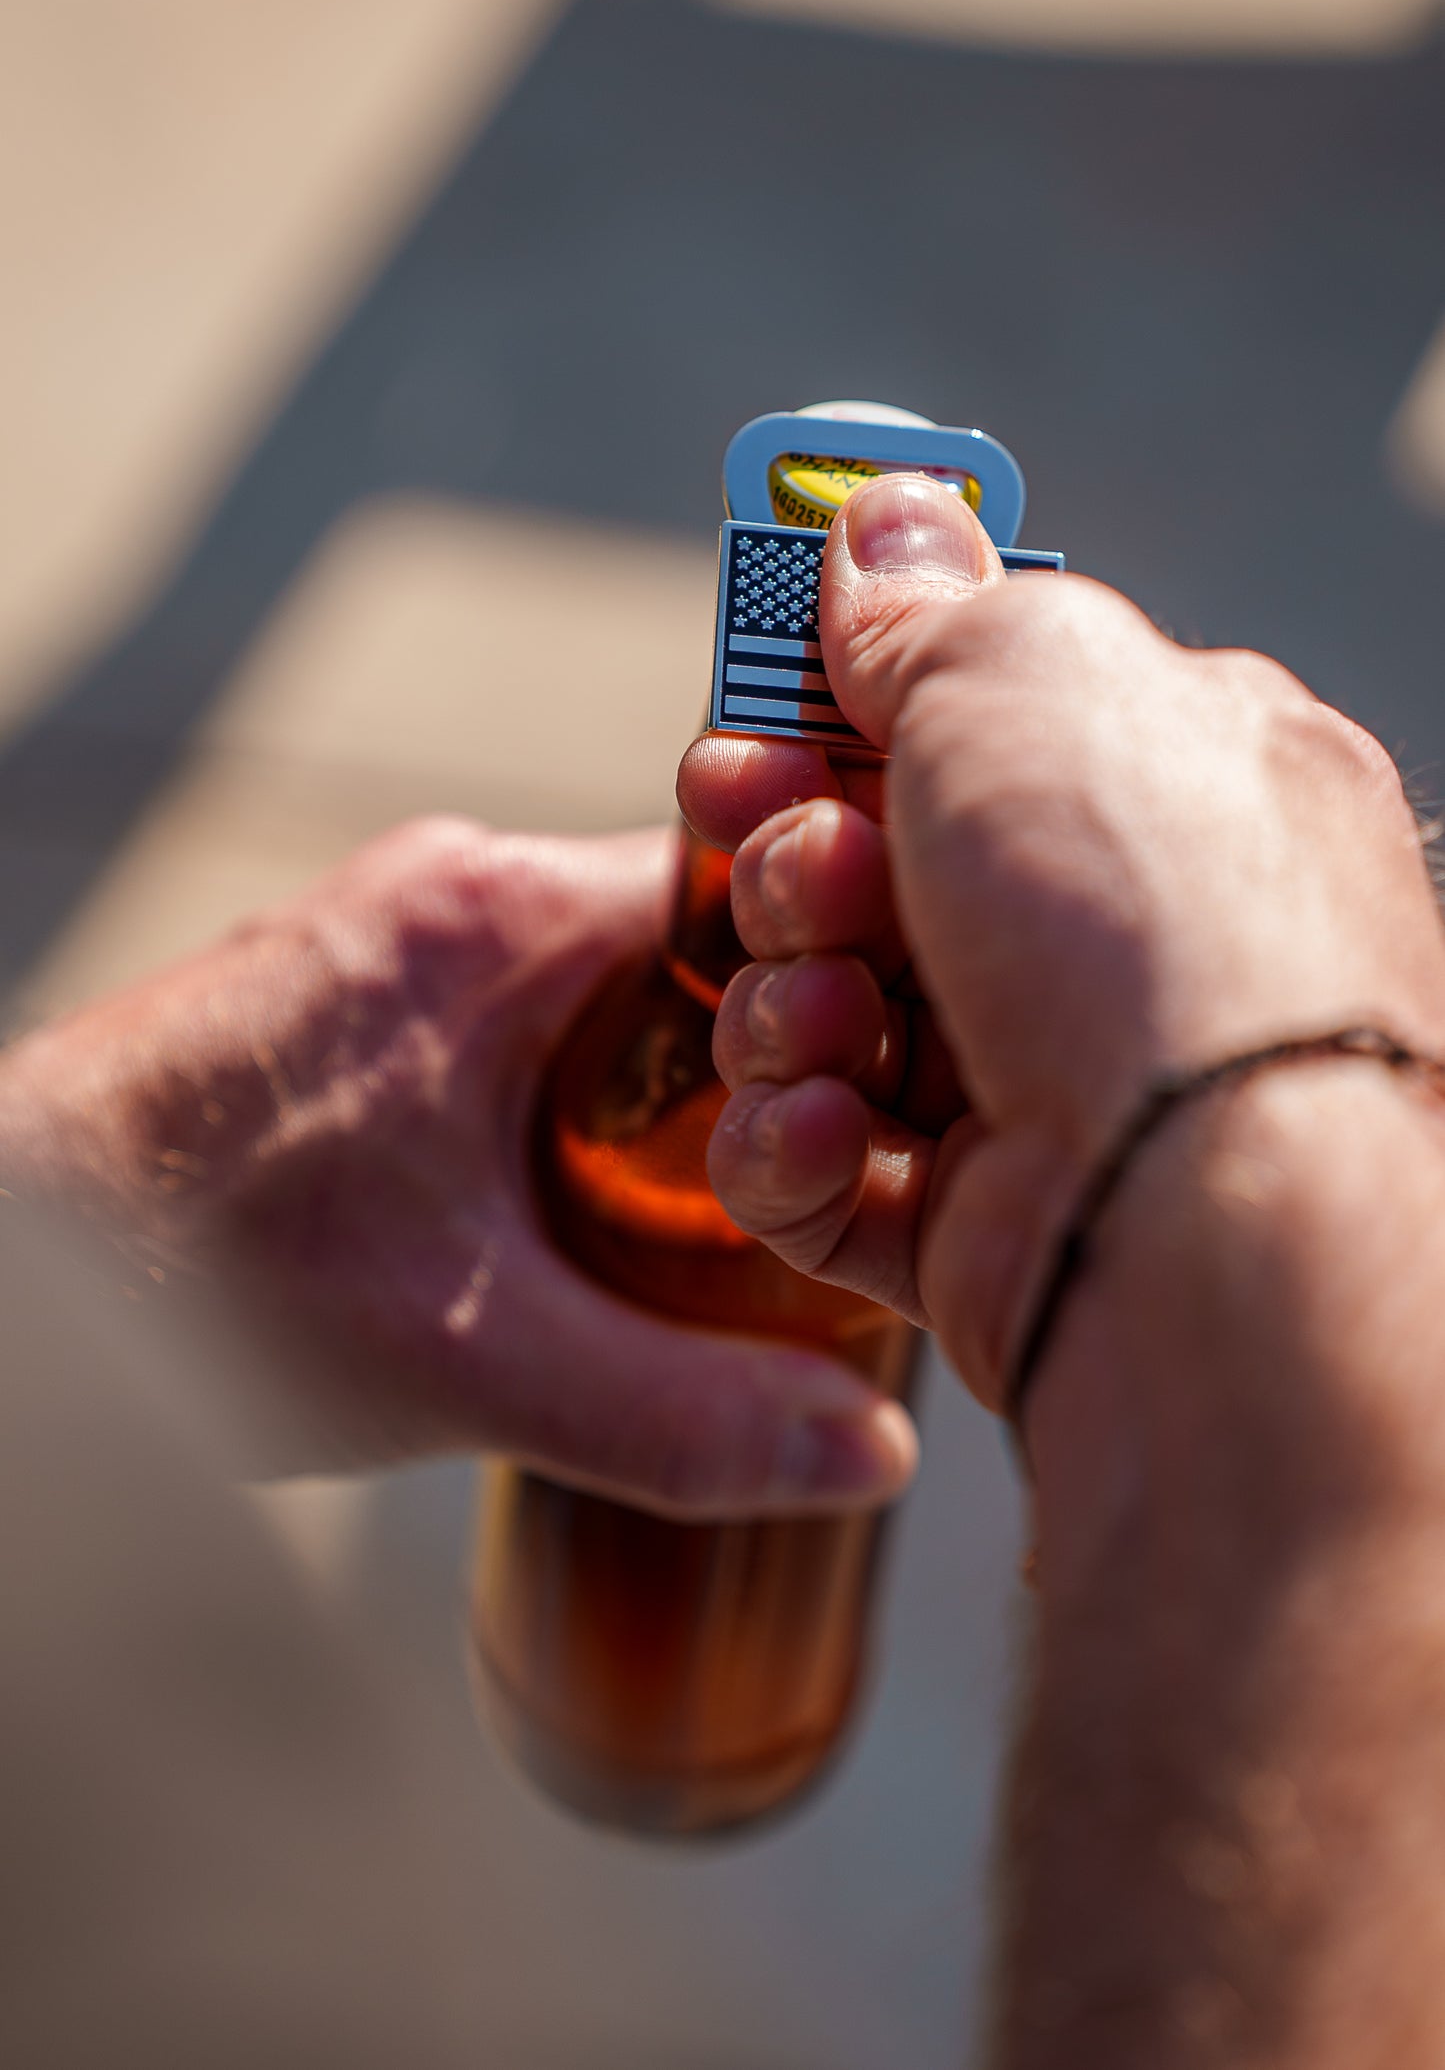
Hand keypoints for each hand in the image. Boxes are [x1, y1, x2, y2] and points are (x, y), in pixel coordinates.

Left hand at [0, 818, 914, 1514]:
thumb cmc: (187, 1269)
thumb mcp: (467, 1361)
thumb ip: (681, 1411)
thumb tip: (860, 1453)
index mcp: (496, 920)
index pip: (750, 880)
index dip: (842, 976)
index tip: (887, 1083)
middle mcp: (450, 893)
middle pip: (692, 937)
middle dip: (768, 1050)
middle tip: (825, 1174)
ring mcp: (396, 940)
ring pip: (608, 980)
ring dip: (672, 1081)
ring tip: (723, 1213)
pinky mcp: (357, 1002)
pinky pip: (527, 1014)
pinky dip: (583, 1096)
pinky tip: (592, 1212)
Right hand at [679, 474, 1444, 1409]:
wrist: (1210, 1213)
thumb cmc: (1150, 910)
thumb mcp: (1027, 673)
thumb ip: (937, 605)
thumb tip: (884, 521)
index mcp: (1171, 781)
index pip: (973, 725)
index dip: (841, 711)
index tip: (753, 711)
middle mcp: (1118, 939)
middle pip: (875, 874)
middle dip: (793, 862)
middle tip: (799, 867)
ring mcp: (1052, 1090)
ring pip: (829, 1022)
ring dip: (786, 1003)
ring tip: (827, 1013)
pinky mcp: (986, 1232)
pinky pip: (827, 1175)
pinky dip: (791, 1146)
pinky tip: (823, 1124)